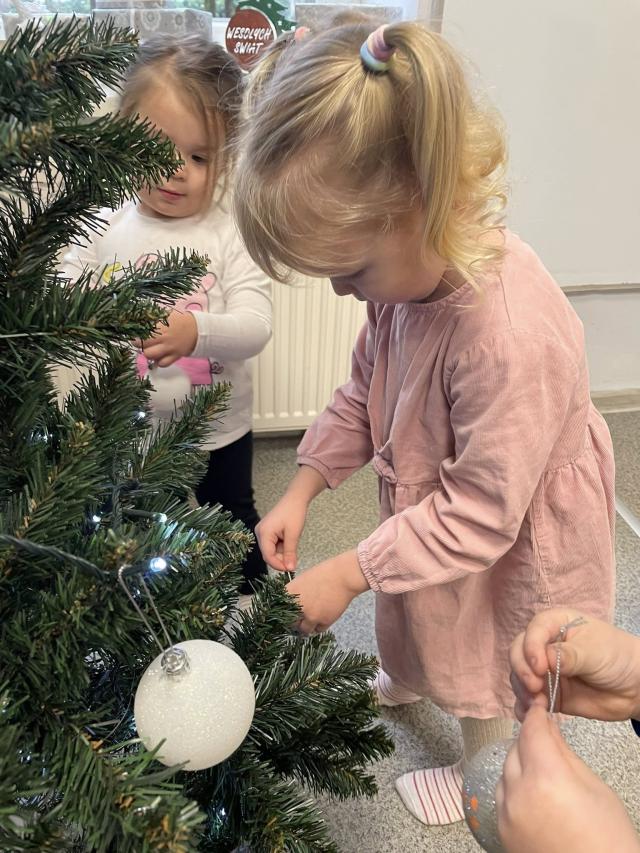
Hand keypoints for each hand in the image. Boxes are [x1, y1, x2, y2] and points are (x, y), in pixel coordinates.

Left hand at [136, 310, 197, 367]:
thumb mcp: (165, 316)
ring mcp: (170, 349)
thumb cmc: (179, 321)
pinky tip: (160, 356)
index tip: (136, 335)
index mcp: (160, 326)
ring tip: (150, 349)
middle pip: (143, 346)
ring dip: (148, 353)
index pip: (141, 334)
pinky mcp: (175, 356)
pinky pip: (162, 364)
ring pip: (150, 356)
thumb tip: (138, 321)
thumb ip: (152, 318)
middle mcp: (164, 338)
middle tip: (141, 342)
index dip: (135, 335)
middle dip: (139, 344)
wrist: (197, 329)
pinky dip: (159, 361)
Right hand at [256, 494, 307, 571]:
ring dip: (282, 553)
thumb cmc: (294, 513)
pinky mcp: (267, 532)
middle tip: (294, 560)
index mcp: (264, 533)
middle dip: (281, 559)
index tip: (290, 569)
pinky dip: (282, 547)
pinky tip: (289, 540)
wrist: (295, 499)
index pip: (268, 556)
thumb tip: (289, 569)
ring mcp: (263, 532)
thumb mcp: (293, 534)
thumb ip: (290, 553)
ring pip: (272, 551)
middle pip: (269, 554)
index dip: (279, 565)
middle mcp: (260, 533)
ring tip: (292, 543)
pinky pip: (273, 545)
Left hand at [286, 550, 369, 633]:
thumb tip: (291, 606)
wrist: (343, 576)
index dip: (282, 615)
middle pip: (290, 623)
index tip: (286, 617)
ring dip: (306, 627)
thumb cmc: (324, 574)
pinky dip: (319, 626)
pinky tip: (322, 618)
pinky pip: (318, 630)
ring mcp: (309, 615)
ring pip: (303, 630)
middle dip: (295, 623)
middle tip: (299, 621)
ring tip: (310, 622)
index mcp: (289, 594)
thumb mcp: (302, 581)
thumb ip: (294, 594)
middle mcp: (296, 606)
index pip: (278, 610)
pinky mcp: (322, 621)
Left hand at [496, 704, 639, 852]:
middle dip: (529, 741)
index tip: (539, 709)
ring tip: (543, 772)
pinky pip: (502, 798)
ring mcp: (507, 815)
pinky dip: (514, 789)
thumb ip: (565, 753)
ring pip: (505, 772)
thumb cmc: (609, 840)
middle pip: (515, 749)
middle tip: (546, 741)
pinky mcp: (502, 833)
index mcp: (546, 778)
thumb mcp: (595, 788)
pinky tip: (534, 795)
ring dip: (520, 765)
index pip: (532, 732)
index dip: (536, 716)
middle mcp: (519, 794)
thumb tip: (549, 727)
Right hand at [510, 608, 639, 720]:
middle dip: (522, 670)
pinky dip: (524, 706)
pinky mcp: (548, 692)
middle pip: (518, 652)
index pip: (533, 631)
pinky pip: (527, 699)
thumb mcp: (595, 651)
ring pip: (519, 676)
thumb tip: (545, 659)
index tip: (539, 668)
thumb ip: (570, 655)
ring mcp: (544, 670)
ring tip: (537, 704)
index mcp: (555, 625)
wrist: (635, 688)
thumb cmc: (617, 657)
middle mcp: (545, 645)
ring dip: (522, 690)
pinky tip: (531, 712)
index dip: (531, 647)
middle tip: (535, 687)